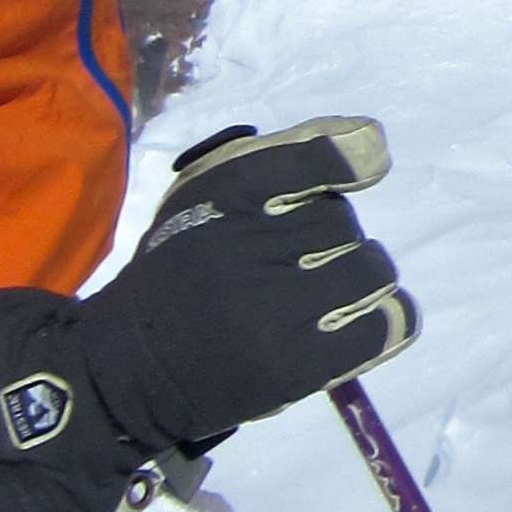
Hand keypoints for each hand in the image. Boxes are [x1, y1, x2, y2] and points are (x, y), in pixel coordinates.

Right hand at [0, 119, 414, 511]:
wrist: (124, 369)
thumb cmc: (173, 277)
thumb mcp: (194, 199)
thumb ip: (266, 162)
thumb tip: (368, 142)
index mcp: (218, 198)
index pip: (309, 158)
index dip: (350, 153)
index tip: (370, 160)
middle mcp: (246, 248)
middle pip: (342, 222)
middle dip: (334, 238)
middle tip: (302, 262)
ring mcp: (270, 311)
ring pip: (368, 270)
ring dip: (361, 277)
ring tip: (330, 294)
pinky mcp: (291, 367)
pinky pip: (379, 327)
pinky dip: (387, 319)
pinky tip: (364, 319)